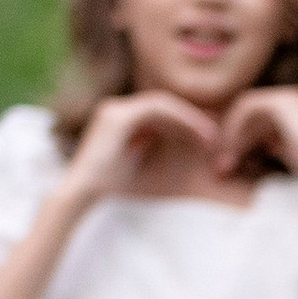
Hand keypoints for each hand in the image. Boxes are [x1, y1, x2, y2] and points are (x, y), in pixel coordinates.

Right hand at [63, 89, 218, 202]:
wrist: (83, 193)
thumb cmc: (108, 186)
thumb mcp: (135, 161)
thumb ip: (148, 145)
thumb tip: (174, 140)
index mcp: (119, 118)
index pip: (159, 112)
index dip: (184, 122)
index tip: (206, 138)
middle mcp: (116, 108)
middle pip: (164, 105)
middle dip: (191, 119)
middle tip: (214, 136)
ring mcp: (116, 109)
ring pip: (164, 104)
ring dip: (190, 119)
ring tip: (211, 137)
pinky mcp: (119, 116)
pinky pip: (158, 109)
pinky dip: (180, 119)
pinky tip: (197, 134)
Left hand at [218, 83, 297, 182]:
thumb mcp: (293, 153)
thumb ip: (278, 144)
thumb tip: (267, 145)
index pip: (259, 119)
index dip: (241, 140)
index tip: (228, 164)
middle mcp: (294, 98)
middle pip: (250, 115)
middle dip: (232, 141)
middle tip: (219, 166)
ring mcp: (288, 96)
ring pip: (245, 111)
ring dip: (230, 137)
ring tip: (223, 164)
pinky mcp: (281, 101)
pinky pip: (246, 108)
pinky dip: (235, 128)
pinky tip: (231, 150)